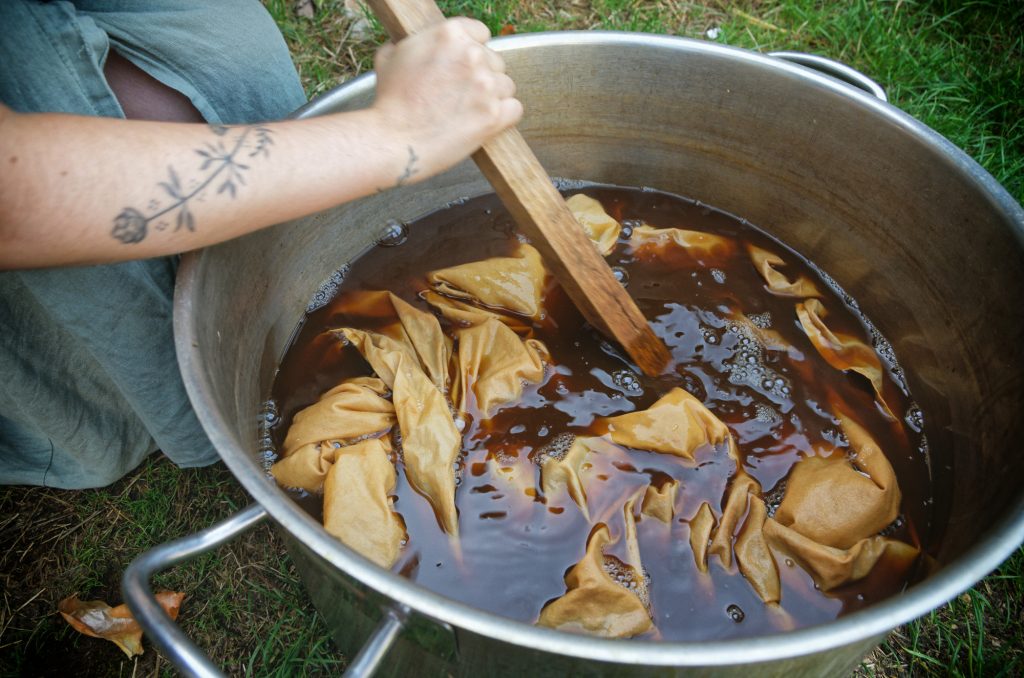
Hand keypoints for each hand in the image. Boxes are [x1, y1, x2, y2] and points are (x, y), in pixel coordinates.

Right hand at [370, 17, 522, 180]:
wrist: (394, 140)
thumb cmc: (390, 102)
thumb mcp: (391, 56)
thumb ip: (414, 44)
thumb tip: (415, 44)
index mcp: (450, 34)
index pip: (481, 33)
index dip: (472, 51)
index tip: (464, 66)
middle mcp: (472, 56)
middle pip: (495, 61)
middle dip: (481, 76)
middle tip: (460, 94)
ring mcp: (486, 86)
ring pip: (506, 85)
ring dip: (492, 97)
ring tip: (469, 111)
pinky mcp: (494, 115)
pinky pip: (515, 109)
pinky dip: (504, 116)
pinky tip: (485, 121)